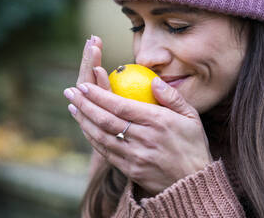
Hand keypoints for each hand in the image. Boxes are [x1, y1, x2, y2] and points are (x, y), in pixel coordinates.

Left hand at [64, 60, 212, 195]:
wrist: (193, 182)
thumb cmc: (193, 144)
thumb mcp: (191, 116)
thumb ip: (172, 97)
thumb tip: (153, 81)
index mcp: (159, 122)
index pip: (122, 106)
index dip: (100, 95)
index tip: (85, 85)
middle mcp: (144, 139)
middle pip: (106, 120)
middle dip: (85, 104)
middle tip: (70, 91)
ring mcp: (135, 156)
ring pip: (102, 136)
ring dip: (84, 121)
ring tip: (72, 106)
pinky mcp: (130, 170)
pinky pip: (106, 152)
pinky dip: (92, 138)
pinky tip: (85, 127)